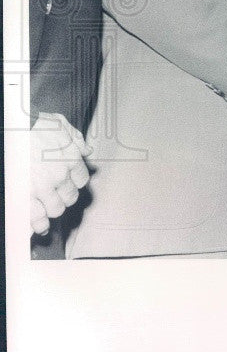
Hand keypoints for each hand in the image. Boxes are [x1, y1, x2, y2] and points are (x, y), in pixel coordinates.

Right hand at [30, 112, 90, 235]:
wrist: (13, 129)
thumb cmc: (34, 124)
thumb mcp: (61, 124)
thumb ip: (76, 138)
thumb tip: (88, 149)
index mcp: (71, 159)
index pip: (81, 180)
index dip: (75, 183)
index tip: (69, 183)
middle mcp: (59, 176)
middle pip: (70, 197)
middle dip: (64, 198)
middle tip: (57, 196)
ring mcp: (42, 188)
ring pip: (55, 210)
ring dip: (52, 211)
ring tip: (47, 210)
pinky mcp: (24, 196)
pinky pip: (35, 218)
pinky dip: (37, 225)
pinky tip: (37, 228)